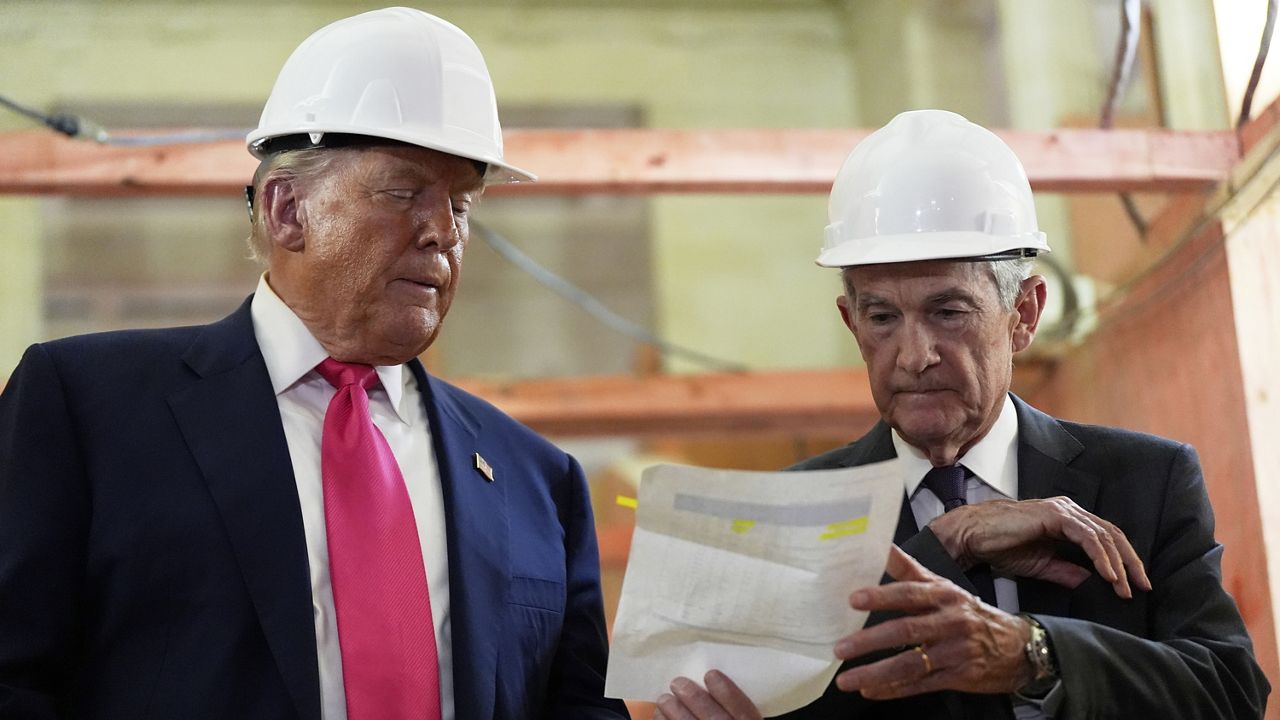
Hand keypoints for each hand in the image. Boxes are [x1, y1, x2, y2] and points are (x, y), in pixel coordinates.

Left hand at [653, 670, 761, 719]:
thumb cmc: (726, 718)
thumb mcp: (741, 715)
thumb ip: (733, 704)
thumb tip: (710, 677)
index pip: (741, 709)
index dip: (726, 691)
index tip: (711, 674)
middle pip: (713, 719)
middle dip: (693, 697)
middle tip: (677, 682)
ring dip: (674, 711)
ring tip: (664, 699)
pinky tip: (660, 715)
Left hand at [834, 546, 1033, 698]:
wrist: (1019, 646)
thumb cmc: (971, 613)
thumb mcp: (945, 587)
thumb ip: (910, 570)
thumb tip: (881, 546)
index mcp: (944, 595)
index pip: (909, 592)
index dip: (881, 595)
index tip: (854, 599)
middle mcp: (950, 621)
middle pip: (906, 630)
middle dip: (870, 640)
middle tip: (841, 647)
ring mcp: (956, 651)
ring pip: (910, 663)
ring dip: (876, 672)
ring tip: (848, 679)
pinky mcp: (960, 676)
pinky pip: (921, 684)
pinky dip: (894, 690)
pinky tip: (871, 691)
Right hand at [928, 496, 1150, 597]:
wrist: (974, 537)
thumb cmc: (1001, 547)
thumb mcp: (1041, 565)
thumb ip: (1067, 571)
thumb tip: (1091, 582)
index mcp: (1068, 521)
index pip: (1106, 539)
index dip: (1124, 561)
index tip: (1134, 586)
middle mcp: (1069, 511)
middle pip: (1113, 535)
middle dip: (1131, 563)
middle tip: (1142, 587)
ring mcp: (1063, 510)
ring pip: (1104, 535)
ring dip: (1118, 564)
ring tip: (1124, 588)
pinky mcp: (1055, 515)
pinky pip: (1088, 536)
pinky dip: (1101, 557)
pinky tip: (1108, 575)